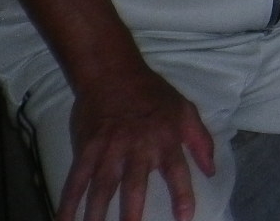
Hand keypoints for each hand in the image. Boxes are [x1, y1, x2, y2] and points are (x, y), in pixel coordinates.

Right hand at [58, 63, 215, 220]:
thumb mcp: (186, 110)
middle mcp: (137, 148)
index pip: (177, 172)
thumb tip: (211, 171)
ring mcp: (109, 150)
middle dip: (132, 213)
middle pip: (134, 186)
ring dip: (97, 215)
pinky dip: (67, 204)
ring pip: (102, 189)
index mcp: (165, 139)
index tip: (185, 218)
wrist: (113, 73)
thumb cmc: (153, 94)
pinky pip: (75, 181)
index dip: (182, 195)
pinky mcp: (86, 149)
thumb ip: (201, 141)